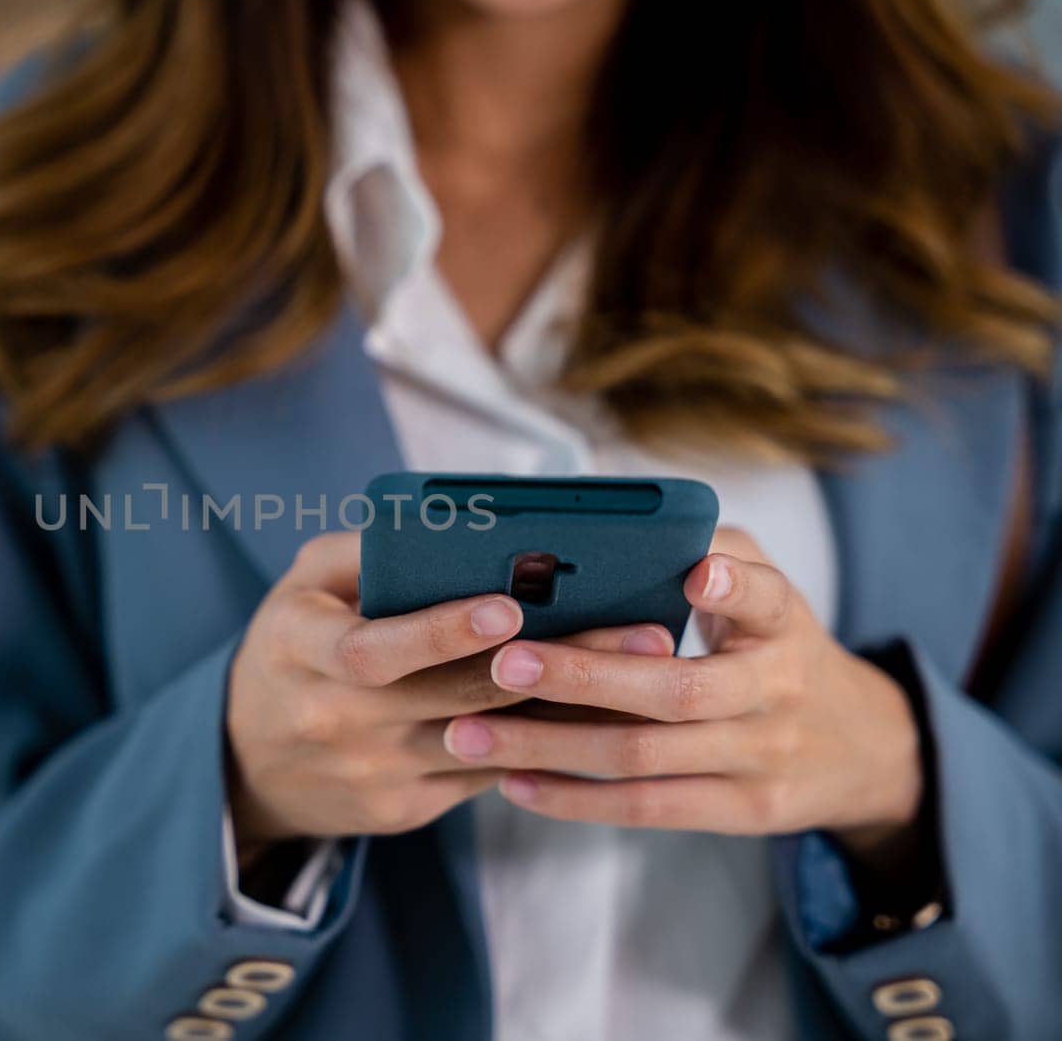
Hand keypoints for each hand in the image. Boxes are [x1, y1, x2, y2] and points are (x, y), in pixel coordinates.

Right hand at [225, 532, 672, 858]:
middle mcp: (336, 720)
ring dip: (570, 707)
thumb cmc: (290, 652)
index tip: (509, 607)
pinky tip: (606, 714)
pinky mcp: (405, 810)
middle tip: (636, 632)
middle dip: (553, 662)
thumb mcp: (301, 588)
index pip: (373, 650)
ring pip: (488, 741)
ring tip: (644, 669)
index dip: (440, 631)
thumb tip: (451, 525)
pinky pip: (487, 775)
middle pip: (456, 695)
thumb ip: (363, 554)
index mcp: (301, 652)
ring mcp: (374, 773)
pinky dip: (546, 744)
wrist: (247, 765)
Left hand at [441, 529, 924, 863]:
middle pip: (676, 690)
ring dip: (551, 746)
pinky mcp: (741, 811)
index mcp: (782, 625)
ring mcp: (759, 758)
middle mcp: (774, 692)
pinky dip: (576, 798)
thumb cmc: (776, 648)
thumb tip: (620, 525)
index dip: (733, 585)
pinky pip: (648, 808)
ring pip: (643, 756)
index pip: (768, 598)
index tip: (697, 572)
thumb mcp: (767, 593)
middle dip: (584, 678)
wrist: (864, 749)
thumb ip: (710, 551)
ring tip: (471, 733)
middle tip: (505, 663)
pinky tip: (513, 782)